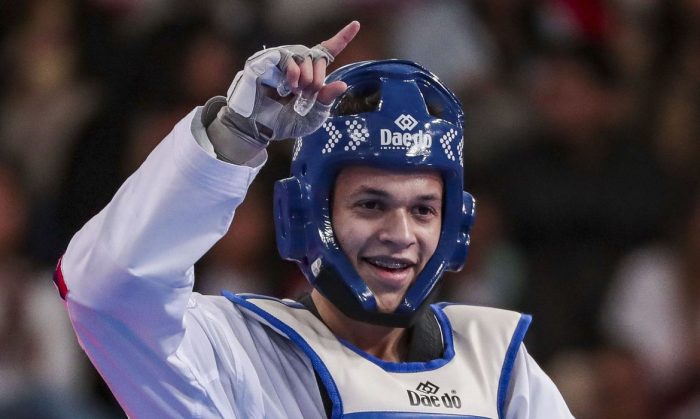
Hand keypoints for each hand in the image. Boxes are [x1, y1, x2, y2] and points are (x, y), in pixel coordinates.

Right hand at [224, 21, 359, 141]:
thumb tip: (342, 84)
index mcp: (310, 73)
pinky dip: (292, 73)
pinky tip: (288, 86)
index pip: (328, 51)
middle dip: (317, 79)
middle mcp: (296, 63)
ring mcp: (280, 60)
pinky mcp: (265, 60)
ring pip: (304, 56)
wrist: (261, 129)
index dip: (342, 37)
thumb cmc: (285, 123)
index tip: (356, 25)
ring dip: (305, 78)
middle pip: (318, 57)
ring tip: (295, 92)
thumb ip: (327, 100)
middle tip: (305, 95)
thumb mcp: (313, 116)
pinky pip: (286, 57)